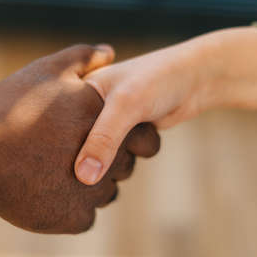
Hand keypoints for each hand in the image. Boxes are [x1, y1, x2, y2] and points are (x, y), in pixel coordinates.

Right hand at [0, 44, 159, 233]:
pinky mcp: (75, 219)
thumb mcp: (45, 71)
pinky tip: (44, 190)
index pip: (147, 139)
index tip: (103, 136)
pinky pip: (83, 215)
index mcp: (109, 123)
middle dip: (106, 161)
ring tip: (52, 170)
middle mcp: (111, 159)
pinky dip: (68, 206)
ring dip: (87, 185)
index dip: (129, 138)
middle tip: (68, 153)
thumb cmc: (8, 110)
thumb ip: (81, 58)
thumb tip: (109, 52)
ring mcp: (94, 192)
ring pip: (102, 193)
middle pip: (123, 167)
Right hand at [75, 27, 256, 184]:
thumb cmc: (158, 79)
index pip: (60, 131)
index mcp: (75, 93)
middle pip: (80, 150)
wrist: (196, 78)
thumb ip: (103, 139)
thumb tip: (83, 178)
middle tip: (123, 135)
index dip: (67, 146)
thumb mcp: (126, 105)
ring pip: (100, 159)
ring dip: (118, 156)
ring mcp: (104, 125)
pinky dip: (128, 157)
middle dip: (100, 152)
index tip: (77, 152)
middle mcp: (85, 111)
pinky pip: (117, 160)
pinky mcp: (122, 136)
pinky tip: (140, 138)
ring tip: (135, 127)